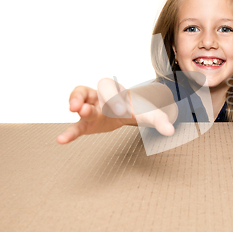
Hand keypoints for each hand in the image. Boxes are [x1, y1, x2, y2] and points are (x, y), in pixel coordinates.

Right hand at [56, 79, 175, 143]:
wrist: (128, 110)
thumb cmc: (136, 108)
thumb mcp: (149, 114)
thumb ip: (159, 121)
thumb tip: (171, 131)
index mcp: (116, 93)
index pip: (111, 90)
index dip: (114, 98)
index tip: (121, 109)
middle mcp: (100, 97)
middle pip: (89, 91)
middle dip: (85, 98)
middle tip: (84, 106)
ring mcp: (91, 108)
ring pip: (78, 101)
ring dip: (75, 104)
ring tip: (74, 110)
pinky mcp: (87, 123)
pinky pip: (76, 126)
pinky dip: (69, 133)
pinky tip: (61, 140)